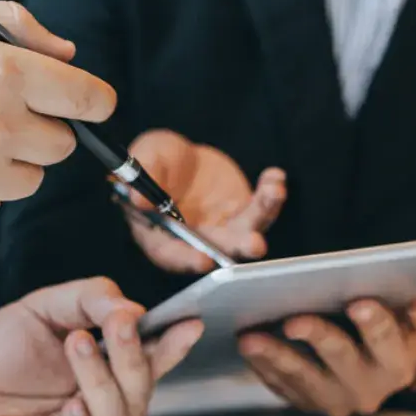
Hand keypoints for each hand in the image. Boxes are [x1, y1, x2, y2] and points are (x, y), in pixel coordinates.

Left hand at [0, 278, 203, 415]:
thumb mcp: (42, 309)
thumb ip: (87, 299)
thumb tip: (132, 308)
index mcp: (107, 368)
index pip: (151, 358)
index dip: (173, 343)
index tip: (189, 322)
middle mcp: (103, 406)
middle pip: (141, 389)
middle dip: (133, 356)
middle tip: (115, 325)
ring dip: (103, 383)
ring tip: (76, 347)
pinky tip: (71, 407)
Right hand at [125, 129, 286, 272]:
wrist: (183, 155)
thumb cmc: (156, 160)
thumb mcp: (148, 158)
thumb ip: (145, 178)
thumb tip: (140, 199)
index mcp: (161, 235)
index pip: (172, 255)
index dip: (187, 260)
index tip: (203, 260)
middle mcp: (194, 241)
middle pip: (217, 250)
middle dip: (237, 247)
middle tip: (255, 244)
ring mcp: (222, 231)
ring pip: (246, 231)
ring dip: (262, 215)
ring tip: (274, 192)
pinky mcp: (243, 215)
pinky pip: (261, 209)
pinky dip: (270, 195)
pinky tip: (274, 177)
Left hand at [237, 281, 415, 415]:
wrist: (372, 378)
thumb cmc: (389, 339)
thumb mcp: (409, 322)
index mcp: (397, 364)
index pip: (387, 341)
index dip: (374, 322)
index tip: (358, 302)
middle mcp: (368, 390)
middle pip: (341, 360)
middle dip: (317, 337)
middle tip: (292, 319)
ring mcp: (333, 402)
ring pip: (302, 378)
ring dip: (276, 356)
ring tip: (250, 337)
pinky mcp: (304, 405)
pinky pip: (280, 387)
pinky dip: (262, 367)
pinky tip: (246, 347)